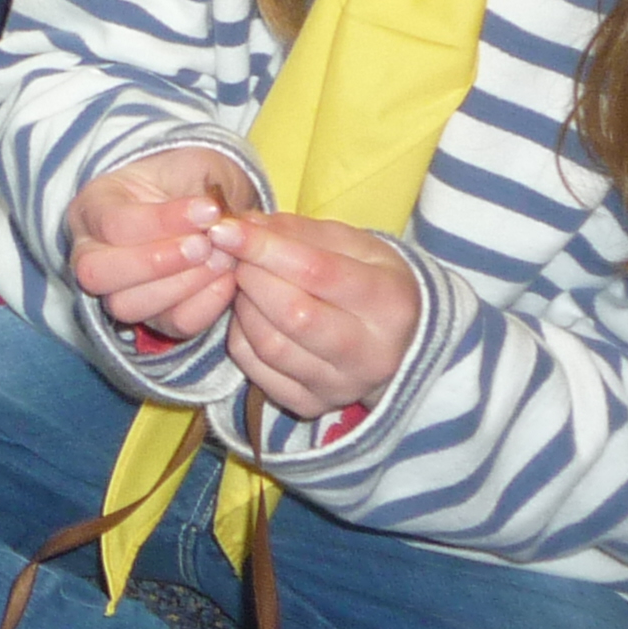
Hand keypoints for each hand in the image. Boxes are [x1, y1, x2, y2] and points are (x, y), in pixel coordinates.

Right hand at [67, 146, 261, 345]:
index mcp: (92, 207)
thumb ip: (196, 184)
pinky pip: (168, 325)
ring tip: (222, 260)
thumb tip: (212, 215)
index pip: (111, 223)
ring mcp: (114, 292)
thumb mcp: (191, 165)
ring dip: (180, 285)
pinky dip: (203, 305)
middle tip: (206, 245)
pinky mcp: (151, 317)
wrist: (207, 207)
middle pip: (95, 273)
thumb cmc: (190, 180)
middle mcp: (89, 254)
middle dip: (156, 262)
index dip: (161, 221)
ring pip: (126, 305)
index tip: (210, 211)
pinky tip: (228, 279)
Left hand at [212, 214, 417, 423]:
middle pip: (293, 314)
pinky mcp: (312, 405)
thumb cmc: (373, 282)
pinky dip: (241, 336)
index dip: (265, 248)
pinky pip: (257, 370)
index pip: (317, 272)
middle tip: (237, 257)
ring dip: (243, 306)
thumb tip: (244, 223)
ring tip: (245, 284)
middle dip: (251, 277)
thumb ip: (300, 232)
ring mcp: (341, 386)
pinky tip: (249, 316)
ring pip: (271, 345)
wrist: (402, 342)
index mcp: (390, 303)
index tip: (225, 228)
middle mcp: (371, 354)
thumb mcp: (354, 246)